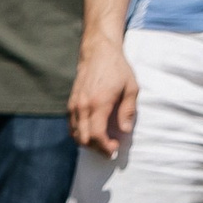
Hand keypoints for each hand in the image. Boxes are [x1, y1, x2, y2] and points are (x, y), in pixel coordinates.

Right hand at [68, 42, 139, 156]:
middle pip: (83, 139)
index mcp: (98, 104)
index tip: (114, 149)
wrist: (98, 53)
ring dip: (88, 143)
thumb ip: (128, 111)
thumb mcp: (131, 88)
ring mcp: (74, 106)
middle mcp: (82, 107)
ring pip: (75, 135)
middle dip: (96, 148)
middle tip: (110, 149)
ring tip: (102, 142)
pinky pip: (72, 127)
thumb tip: (125, 131)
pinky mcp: (70, 105)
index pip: (96, 135)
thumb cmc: (118, 69)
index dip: (104, 147)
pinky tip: (92, 133)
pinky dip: (81, 134)